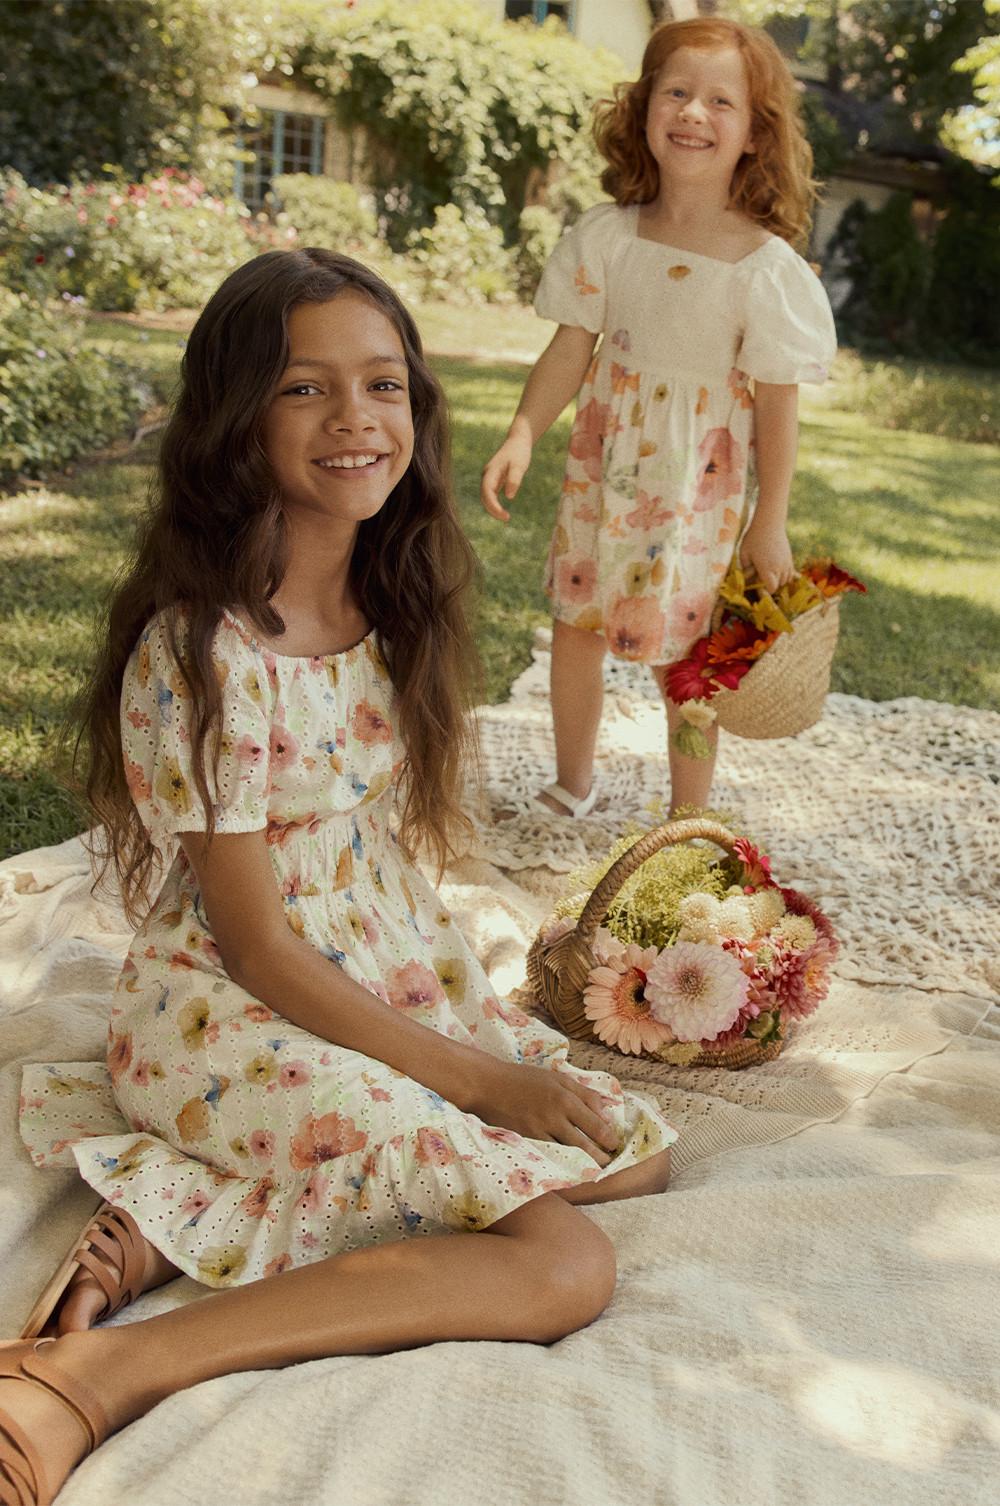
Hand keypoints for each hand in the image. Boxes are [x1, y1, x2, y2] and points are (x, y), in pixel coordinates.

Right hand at [466, 1058, 619, 1165]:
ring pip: (568, 1154)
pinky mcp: (525, 1141)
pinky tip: (569, 1169)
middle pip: (585, 1144)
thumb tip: (605, 1112)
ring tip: (594, 1170)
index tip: (614, 1144)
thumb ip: (583, 1093)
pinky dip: (561, 1164)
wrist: (488, 1085)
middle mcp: (554, 1116)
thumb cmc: (524, 1079)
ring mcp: (539, 1131)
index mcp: (565, 1097)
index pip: (596, 1124)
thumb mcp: (556, 1078)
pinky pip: (548, 1156)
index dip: (608, 1138)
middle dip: (600, 1156)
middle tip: (608, 1162)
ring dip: (583, 1164)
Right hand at [481, 426, 532, 521]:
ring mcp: (489, 478)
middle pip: (484, 497)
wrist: (518, 441)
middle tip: (507, 518)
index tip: (504, 515)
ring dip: (493, 508)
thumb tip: (509, 496)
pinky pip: (490, 495)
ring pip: (486, 497)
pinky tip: (503, 510)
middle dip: (493, 510)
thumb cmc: (519, 452)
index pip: (487, 493)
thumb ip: (514, 479)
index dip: (493, 506)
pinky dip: (495, 504)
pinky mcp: (493, 479)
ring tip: (506, 517)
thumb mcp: (519, 465)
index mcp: (491, 472)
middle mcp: (486, 475)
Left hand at [739, 521, 794, 592]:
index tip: (757, 585)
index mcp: (767, 569)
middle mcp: (779, 568)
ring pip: (785, 580)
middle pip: (778, 586)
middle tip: (760, 576)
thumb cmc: (753, 538)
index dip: (764, 590)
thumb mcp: (744, 554)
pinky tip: (775, 569)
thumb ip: (745, 570)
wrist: (769, 523)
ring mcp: (786, 563)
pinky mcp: (790, 558)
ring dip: (777, 580)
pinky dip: (784, 574)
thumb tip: (747, 580)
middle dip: (769, 585)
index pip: (771, 588)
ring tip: (767, 571)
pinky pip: (790, 573)